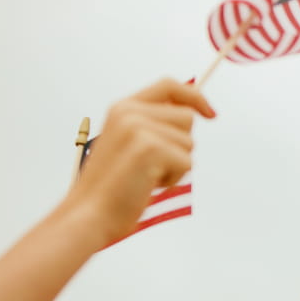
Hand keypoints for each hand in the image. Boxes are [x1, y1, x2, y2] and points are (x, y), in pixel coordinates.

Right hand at [68, 78, 215, 243]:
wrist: (89, 214)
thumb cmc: (112, 186)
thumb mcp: (128, 143)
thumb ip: (153, 124)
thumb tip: (194, 112)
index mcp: (122, 107)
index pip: (169, 86)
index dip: (194, 97)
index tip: (211, 114)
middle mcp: (130, 113)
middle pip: (186, 117)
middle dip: (181, 144)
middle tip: (153, 165)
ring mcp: (139, 129)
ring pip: (188, 142)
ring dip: (176, 164)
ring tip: (146, 176)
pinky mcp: (151, 149)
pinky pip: (187, 162)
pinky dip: (174, 179)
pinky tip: (147, 185)